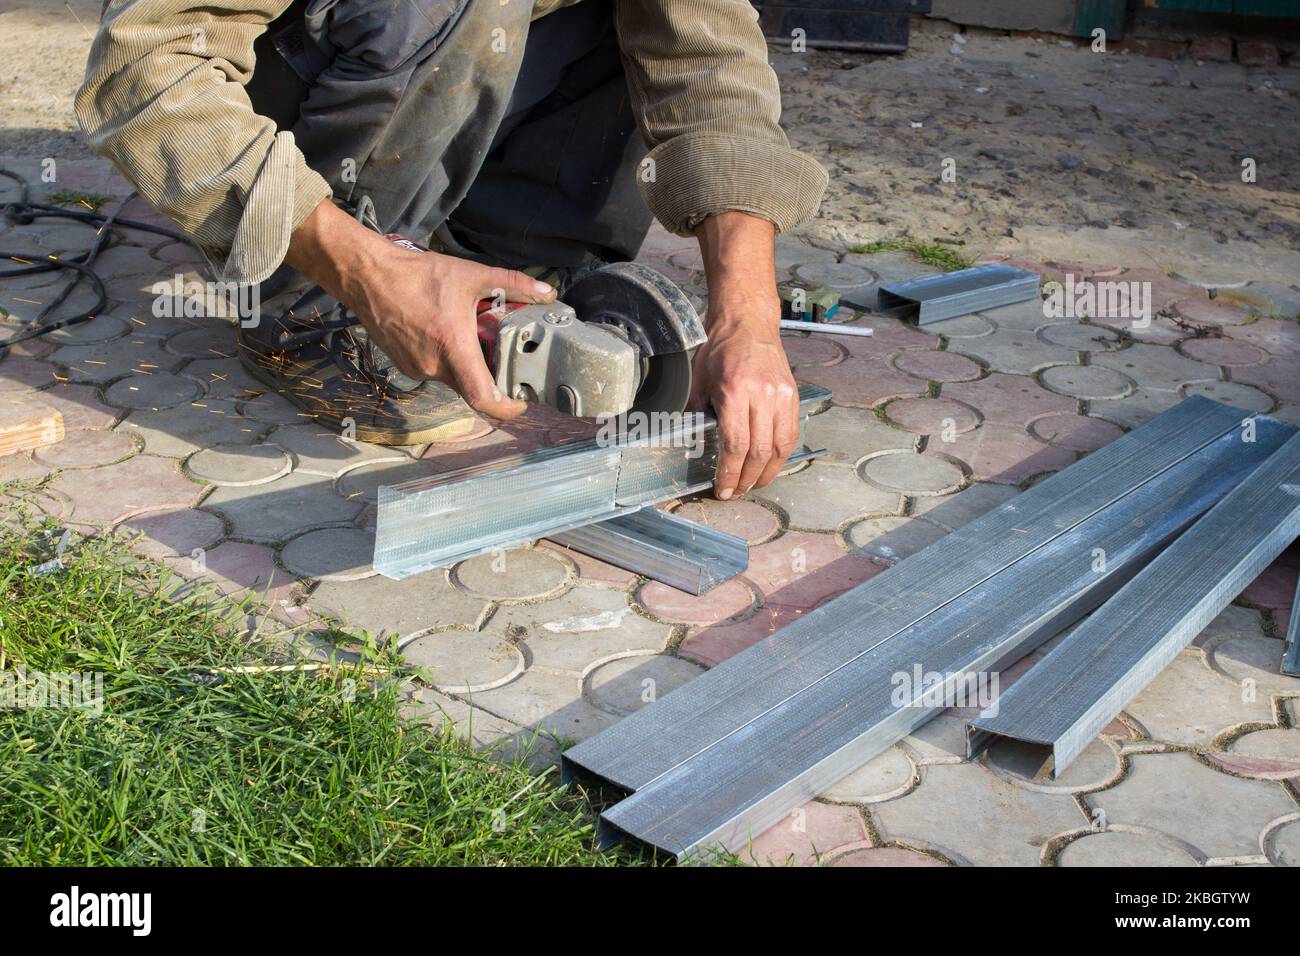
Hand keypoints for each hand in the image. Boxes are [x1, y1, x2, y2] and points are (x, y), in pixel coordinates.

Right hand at [286, 200, 555, 419]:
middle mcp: (434, 367)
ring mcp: (417, 369)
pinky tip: (447, 334)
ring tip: (473, 339)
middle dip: (490, 378)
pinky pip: (435, 371)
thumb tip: (547, 292)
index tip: (522, 402)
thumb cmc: (417, 276)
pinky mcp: (405, 365)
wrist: (367, 277)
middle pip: (472, 388)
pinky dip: (447, 360)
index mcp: (453, 349)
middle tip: (505, 360)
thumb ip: (513, 284)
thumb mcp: (471, 276)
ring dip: (467, 366)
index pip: (484, 399)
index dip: (507, 409)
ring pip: (453, 379)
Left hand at [692, 212, 799, 498]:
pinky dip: (780, 456)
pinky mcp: (793, 397)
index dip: (728, 473)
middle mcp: (763, 396)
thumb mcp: (699, 379)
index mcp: (736, 391)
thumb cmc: (719, 349)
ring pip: (780, 448)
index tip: (721, 490)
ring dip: (766, 473)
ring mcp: (782, 396)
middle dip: (746, 479)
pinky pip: (791, 435)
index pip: (735, 445)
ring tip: (752, 484)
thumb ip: (697, 412)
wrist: (748, 323)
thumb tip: (692, 443)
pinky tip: (769, 465)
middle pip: (758, 452)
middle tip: (735, 492)